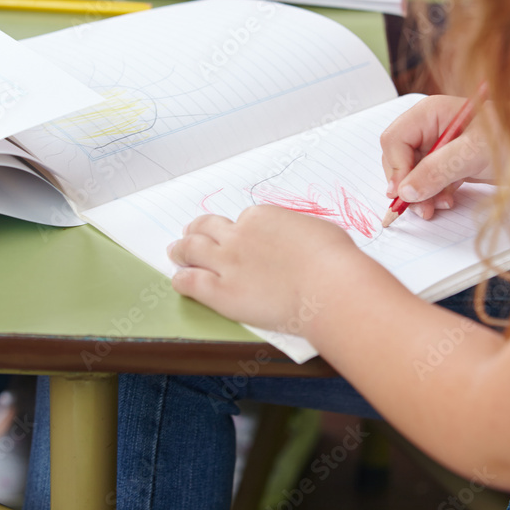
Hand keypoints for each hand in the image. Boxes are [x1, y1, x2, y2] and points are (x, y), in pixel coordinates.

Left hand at [167, 206, 363, 335]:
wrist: (329, 287)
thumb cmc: (334, 261)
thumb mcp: (319, 232)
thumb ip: (300, 235)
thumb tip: (302, 242)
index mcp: (262, 218)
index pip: (241, 221)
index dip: (237, 230)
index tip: (237, 237)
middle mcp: (238, 236)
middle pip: (207, 227)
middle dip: (197, 230)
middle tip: (190, 234)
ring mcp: (227, 263)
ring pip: (191, 249)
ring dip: (181, 249)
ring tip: (176, 252)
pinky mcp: (221, 292)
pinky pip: (190, 281)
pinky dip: (181, 279)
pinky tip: (178, 281)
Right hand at [380, 96, 493, 219]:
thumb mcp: (474, 153)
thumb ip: (437, 170)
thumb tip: (406, 191)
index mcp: (430, 114)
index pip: (395, 140)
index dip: (396, 167)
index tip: (405, 192)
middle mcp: (430, 129)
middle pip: (398, 159)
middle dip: (406, 185)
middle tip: (419, 207)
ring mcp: (439, 148)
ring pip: (411, 175)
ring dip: (419, 195)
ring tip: (435, 207)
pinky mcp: (449, 165)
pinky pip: (428, 183)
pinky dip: (432, 196)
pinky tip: (445, 202)